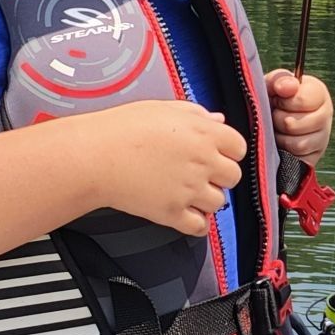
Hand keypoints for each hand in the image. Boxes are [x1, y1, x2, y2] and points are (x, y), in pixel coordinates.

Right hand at [81, 100, 245, 235]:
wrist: (95, 156)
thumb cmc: (123, 128)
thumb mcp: (163, 108)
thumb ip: (196, 114)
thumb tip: (218, 121)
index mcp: (203, 133)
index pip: (239, 147)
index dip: (228, 150)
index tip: (217, 153)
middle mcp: (202, 162)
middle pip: (233, 177)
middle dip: (220, 175)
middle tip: (202, 172)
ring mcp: (189, 189)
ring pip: (219, 202)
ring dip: (207, 198)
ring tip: (188, 191)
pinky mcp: (172, 212)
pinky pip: (200, 226)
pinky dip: (197, 222)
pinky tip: (186, 212)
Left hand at [264, 70, 333, 165]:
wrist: (267, 123)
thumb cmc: (272, 100)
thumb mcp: (271, 85)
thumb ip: (279, 80)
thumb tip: (289, 86)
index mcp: (318, 93)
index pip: (303, 99)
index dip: (284, 101)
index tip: (277, 99)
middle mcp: (326, 114)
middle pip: (296, 123)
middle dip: (279, 120)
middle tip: (276, 115)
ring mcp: (323, 137)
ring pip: (298, 144)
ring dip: (281, 137)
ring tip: (278, 129)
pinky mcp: (315, 157)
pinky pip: (299, 158)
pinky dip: (286, 152)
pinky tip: (283, 143)